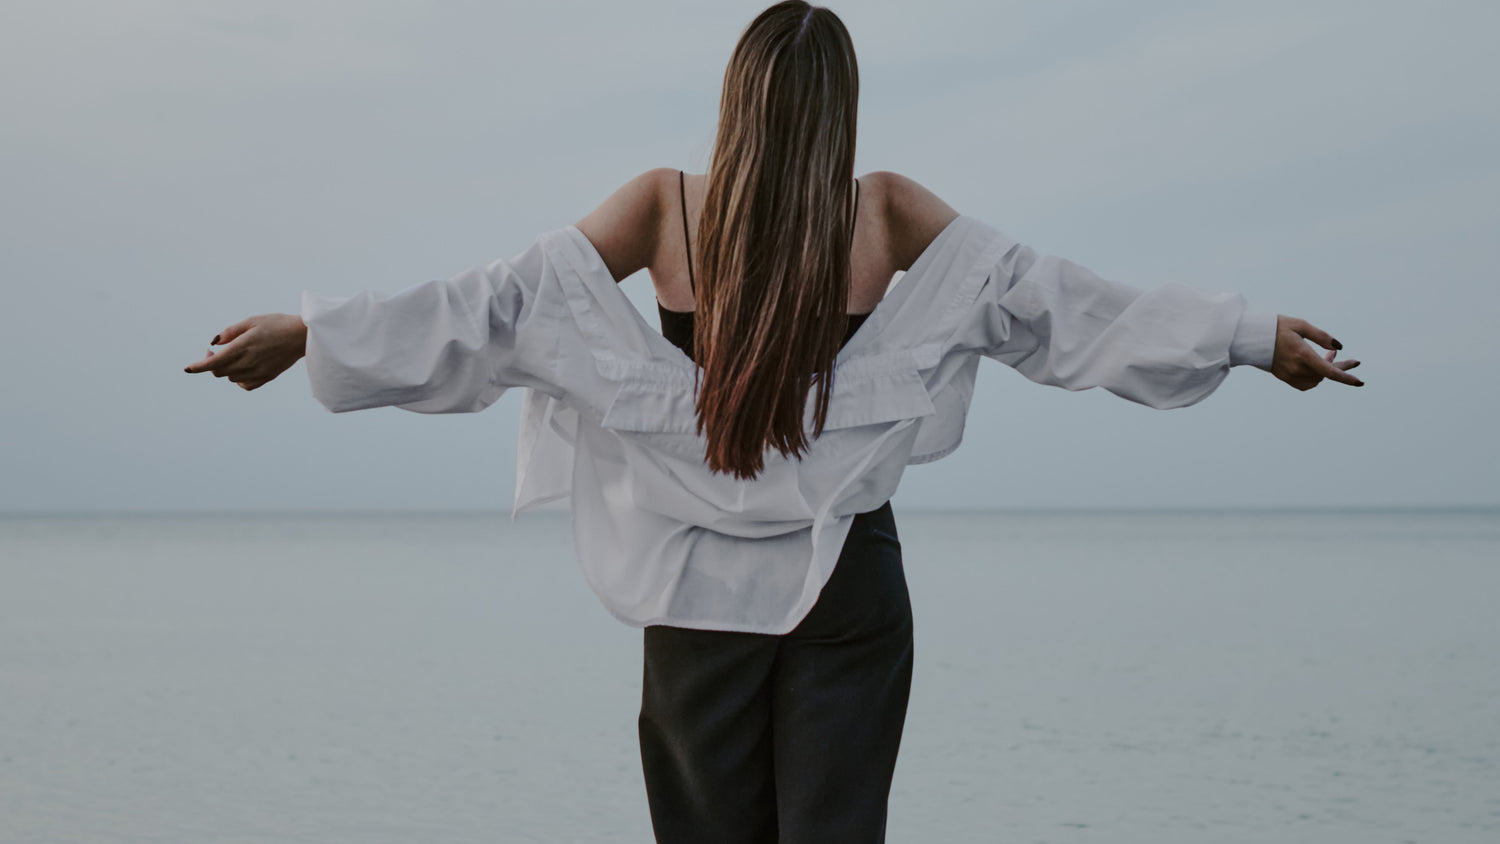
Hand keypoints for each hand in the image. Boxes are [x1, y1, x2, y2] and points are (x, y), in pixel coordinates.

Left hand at [184, 313, 306, 390]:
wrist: (303, 336)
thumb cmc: (277, 324)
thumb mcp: (252, 321)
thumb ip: (230, 332)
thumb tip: (214, 343)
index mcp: (243, 346)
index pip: (213, 362)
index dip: (197, 367)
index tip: (188, 368)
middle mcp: (249, 362)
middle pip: (219, 371)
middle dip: (211, 363)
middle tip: (215, 351)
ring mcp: (258, 372)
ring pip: (231, 378)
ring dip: (226, 369)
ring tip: (234, 356)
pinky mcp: (267, 377)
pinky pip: (245, 385)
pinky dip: (239, 379)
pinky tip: (243, 368)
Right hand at [1270, 315, 1362, 390]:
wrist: (1252, 338)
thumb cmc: (1276, 328)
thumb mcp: (1300, 325)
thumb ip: (1322, 336)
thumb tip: (1339, 347)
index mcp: (1302, 355)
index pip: (1329, 372)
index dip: (1346, 377)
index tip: (1360, 382)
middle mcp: (1297, 369)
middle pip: (1326, 374)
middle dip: (1338, 366)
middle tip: (1343, 356)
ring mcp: (1290, 376)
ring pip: (1318, 379)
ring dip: (1326, 369)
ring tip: (1326, 355)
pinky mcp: (1285, 378)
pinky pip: (1307, 384)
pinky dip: (1315, 377)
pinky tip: (1315, 366)